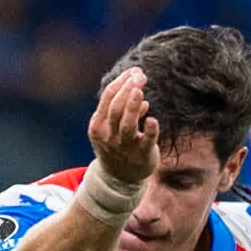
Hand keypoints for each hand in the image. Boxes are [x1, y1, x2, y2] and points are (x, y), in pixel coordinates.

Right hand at [88, 66, 159, 186]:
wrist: (119, 179)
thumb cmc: (116, 145)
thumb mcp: (110, 127)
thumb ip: (121, 109)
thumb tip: (138, 92)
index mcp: (98, 126)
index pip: (108, 98)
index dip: (121, 82)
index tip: (134, 71)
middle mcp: (109, 136)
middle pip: (116, 109)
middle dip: (128, 89)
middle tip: (141, 75)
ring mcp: (124, 147)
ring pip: (126, 124)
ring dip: (133, 106)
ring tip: (140, 90)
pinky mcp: (141, 155)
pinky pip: (146, 141)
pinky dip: (150, 130)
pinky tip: (152, 119)